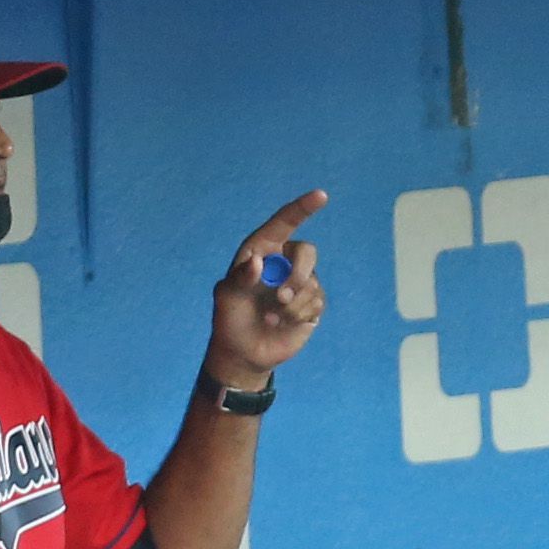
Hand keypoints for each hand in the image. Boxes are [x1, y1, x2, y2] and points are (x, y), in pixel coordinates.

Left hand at [205, 191, 330, 389]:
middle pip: (307, 253)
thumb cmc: (229, 319)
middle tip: (281, 297)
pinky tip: (283, 323)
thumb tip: (258, 262)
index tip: (321, 196)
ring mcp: (299, 283)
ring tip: (272, 318)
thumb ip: (240, 277)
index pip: (285, 222)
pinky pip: (317, 301)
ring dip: (292, 304)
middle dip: (297, 274)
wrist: (244, 353)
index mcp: (262, 249)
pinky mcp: (310, 305)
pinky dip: (299, 314)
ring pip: (312, 282)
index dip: (303, 208)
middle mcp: (283, 262)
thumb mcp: (227, 297)